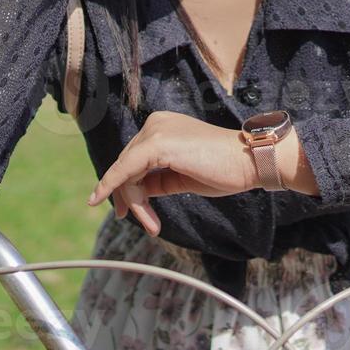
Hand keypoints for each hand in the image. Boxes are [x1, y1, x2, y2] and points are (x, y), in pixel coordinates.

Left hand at [86, 111, 258, 236]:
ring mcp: (155, 132)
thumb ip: (156, 179)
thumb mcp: (181, 176)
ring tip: (152, 224)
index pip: (135, 159)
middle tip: (147, 224)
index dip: (129, 188)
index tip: (127, 212)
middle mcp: (155, 124)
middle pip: (127, 166)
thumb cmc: (222, 170)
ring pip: (126, 172)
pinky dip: (111, 186)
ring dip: (134, 202)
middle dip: (131, 198)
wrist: (248, 162)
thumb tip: (134, 192)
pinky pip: (125, 170)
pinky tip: (100, 200)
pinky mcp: (156, 145)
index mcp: (162, 126)